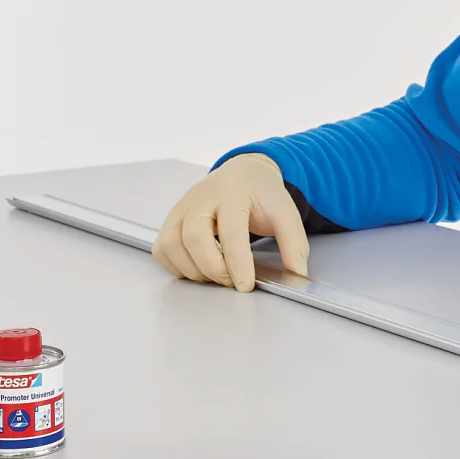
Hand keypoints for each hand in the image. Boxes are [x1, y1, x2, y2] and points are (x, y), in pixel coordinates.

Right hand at [152, 153, 309, 291]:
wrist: (242, 174)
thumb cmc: (261, 195)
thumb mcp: (286, 214)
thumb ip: (294, 245)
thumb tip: (296, 276)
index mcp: (233, 193)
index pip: (230, 230)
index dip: (237, 262)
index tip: (245, 284)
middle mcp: (201, 198)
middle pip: (193, 236)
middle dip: (212, 267)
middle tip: (232, 281)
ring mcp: (181, 208)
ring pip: (172, 244)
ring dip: (194, 270)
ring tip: (218, 275)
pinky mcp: (170, 220)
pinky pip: (162, 249)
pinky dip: (177, 266)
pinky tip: (199, 268)